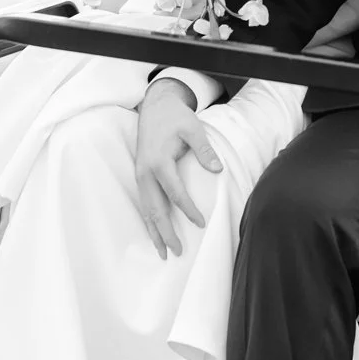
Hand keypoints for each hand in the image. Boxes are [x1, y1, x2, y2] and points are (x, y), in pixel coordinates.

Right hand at [132, 78, 223, 257]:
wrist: (154, 106)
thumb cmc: (175, 117)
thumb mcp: (193, 128)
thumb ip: (204, 150)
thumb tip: (217, 170)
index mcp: (159, 161)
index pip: (174, 193)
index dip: (188, 209)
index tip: (201, 223)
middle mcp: (146, 172)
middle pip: (155, 208)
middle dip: (165, 232)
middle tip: (177, 251)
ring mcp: (140, 175)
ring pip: (146, 210)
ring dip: (154, 232)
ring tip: (163, 253)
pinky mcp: (140, 176)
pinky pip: (144, 203)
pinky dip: (149, 221)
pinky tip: (155, 233)